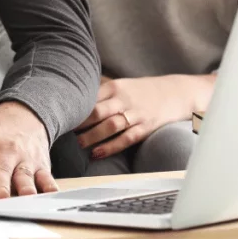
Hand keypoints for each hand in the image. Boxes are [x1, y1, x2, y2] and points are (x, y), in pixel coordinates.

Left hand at [0, 101, 55, 199]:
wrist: (25, 111)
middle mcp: (5, 151)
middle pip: (1, 171)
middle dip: (0, 184)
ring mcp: (24, 158)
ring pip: (25, 176)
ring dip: (26, 188)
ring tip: (26, 197)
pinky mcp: (40, 164)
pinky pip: (46, 177)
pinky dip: (49, 187)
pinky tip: (51, 194)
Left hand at [75, 75, 214, 160]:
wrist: (177, 92)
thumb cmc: (142, 91)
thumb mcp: (122, 85)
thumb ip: (101, 93)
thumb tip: (73, 100)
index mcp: (115, 86)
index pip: (90, 97)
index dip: (74, 107)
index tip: (61, 115)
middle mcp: (124, 99)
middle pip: (98, 111)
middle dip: (80, 123)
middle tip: (65, 131)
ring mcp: (136, 114)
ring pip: (111, 126)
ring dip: (93, 136)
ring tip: (79, 145)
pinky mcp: (146, 127)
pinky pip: (127, 138)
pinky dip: (111, 147)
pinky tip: (98, 153)